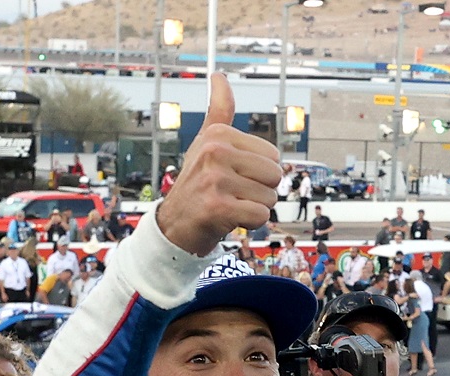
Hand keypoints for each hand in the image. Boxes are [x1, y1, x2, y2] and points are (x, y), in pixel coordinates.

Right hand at [155, 74, 280, 256]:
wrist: (174, 226)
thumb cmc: (197, 183)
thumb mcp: (205, 142)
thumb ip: (218, 110)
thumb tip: (218, 75)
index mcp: (217, 134)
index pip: (273, 155)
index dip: (260, 172)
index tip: (234, 176)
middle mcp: (214, 152)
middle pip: (274, 175)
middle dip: (260, 191)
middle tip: (234, 194)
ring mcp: (214, 180)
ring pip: (269, 198)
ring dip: (255, 208)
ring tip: (230, 206)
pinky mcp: (217, 208)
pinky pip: (260, 216)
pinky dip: (251, 223)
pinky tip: (230, 220)